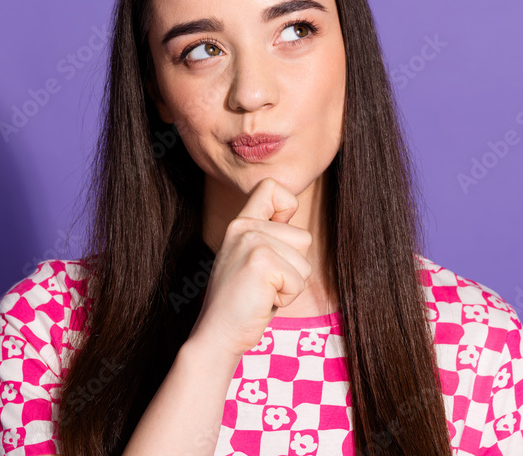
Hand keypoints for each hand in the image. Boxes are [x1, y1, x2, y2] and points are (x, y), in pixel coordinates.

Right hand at [187, 177, 312, 359]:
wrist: (218, 334)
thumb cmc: (243, 302)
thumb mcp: (253, 258)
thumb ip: (269, 235)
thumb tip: (291, 207)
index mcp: (241, 224)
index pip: (272, 187)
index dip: (288, 206)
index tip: (277, 236)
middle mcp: (244, 227)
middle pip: (303, 237)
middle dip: (294, 268)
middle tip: (264, 283)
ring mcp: (252, 242)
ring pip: (304, 261)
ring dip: (291, 285)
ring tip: (262, 292)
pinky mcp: (261, 263)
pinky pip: (299, 281)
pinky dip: (287, 298)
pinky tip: (262, 301)